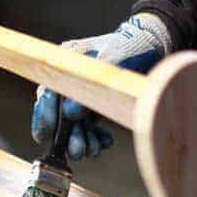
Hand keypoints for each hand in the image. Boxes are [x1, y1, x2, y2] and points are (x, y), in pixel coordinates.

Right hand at [31, 13, 171, 158]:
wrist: (152, 46)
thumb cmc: (131, 46)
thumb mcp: (112, 60)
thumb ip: (90, 84)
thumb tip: (68, 113)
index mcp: (66, 65)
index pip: (47, 93)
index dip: (43, 116)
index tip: (45, 137)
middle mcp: (71, 81)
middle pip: (59, 113)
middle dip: (67, 135)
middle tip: (78, 151)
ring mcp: (83, 94)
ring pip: (74, 124)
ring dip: (82, 139)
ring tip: (94, 150)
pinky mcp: (96, 103)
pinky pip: (90, 126)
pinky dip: (96, 137)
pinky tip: (105, 142)